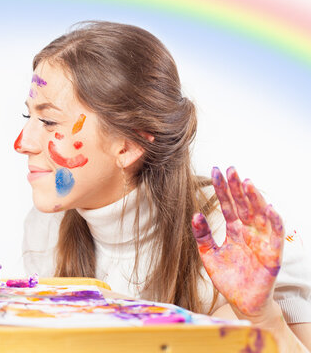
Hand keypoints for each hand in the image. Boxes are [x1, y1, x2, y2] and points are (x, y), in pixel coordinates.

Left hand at [192, 166, 283, 317]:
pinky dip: (274, 222)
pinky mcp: (272, 254)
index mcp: (233, 230)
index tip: (215, 171)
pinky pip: (275, 235)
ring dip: (255, 198)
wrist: (242, 301)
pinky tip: (269, 209)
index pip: (227, 204)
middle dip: (237, 187)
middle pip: (243, 204)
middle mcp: (248, 231)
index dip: (222, 188)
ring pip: (260, 214)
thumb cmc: (228, 277)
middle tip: (231, 169)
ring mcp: (261, 240)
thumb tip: (195, 214)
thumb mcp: (209, 255)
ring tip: (248, 183)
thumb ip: (203, 235)